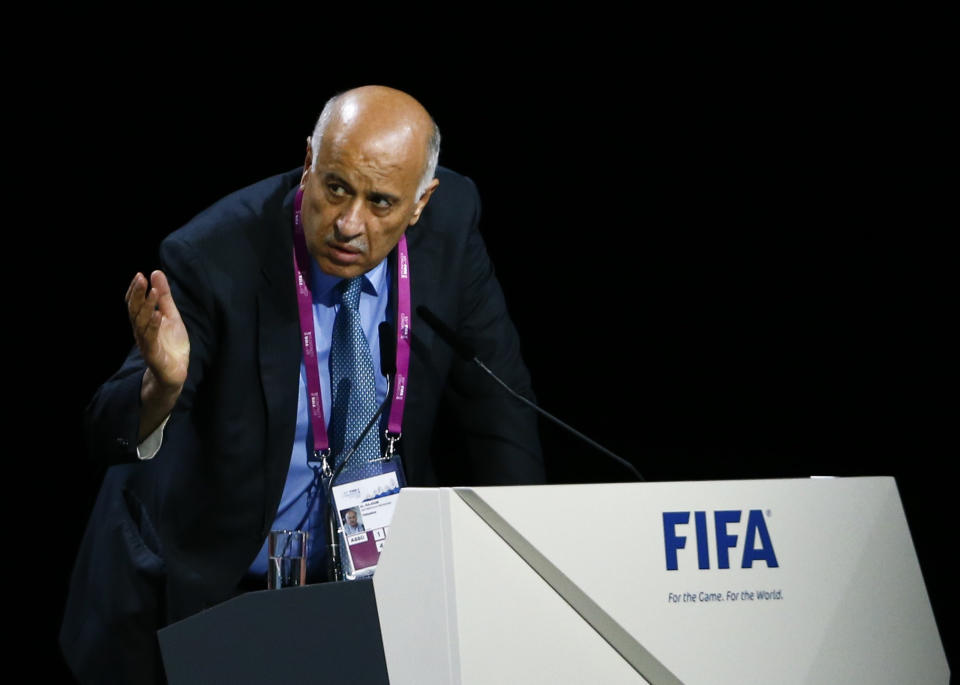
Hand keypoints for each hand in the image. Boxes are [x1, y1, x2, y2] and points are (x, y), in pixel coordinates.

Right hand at [125, 271, 188, 436]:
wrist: (176, 371)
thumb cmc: (171, 343)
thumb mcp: (171, 315)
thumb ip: (164, 297)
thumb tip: (156, 272)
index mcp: (143, 321)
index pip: (135, 303)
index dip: (136, 290)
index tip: (140, 275)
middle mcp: (140, 331)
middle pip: (135, 310)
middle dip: (137, 294)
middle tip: (140, 278)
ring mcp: (146, 343)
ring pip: (142, 322)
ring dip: (147, 306)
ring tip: (153, 292)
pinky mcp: (153, 354)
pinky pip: (151, 338)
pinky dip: (153, 326)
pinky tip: (158, 315)